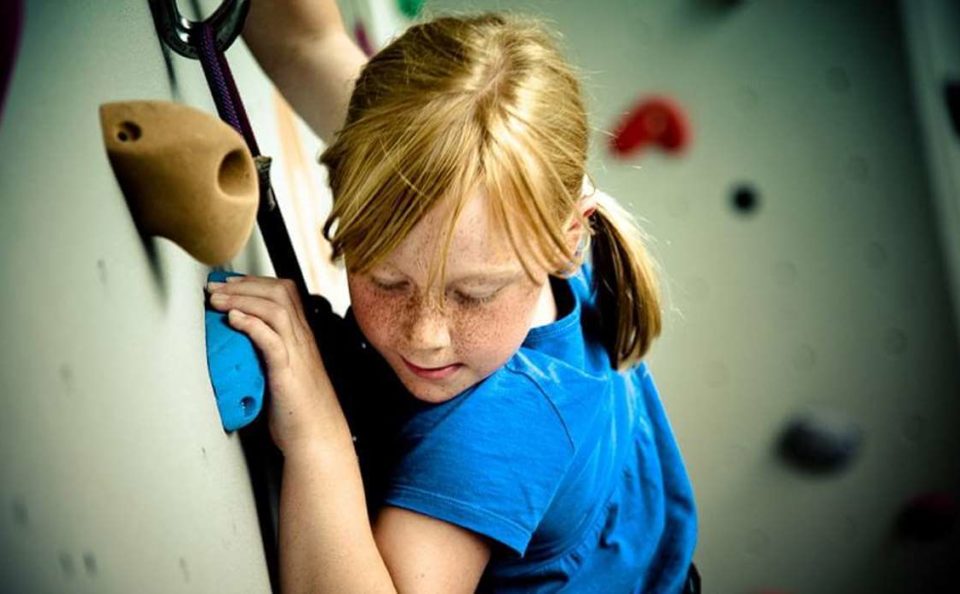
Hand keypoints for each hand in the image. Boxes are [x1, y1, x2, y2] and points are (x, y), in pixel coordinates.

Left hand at [207, 276, 346, 451]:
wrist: (317, 437)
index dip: (255, 281)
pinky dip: (251, 325)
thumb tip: (237, 346)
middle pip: (279, 292)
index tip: (229, 283)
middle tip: (215, 287)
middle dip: (243, 284)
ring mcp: (297, 354)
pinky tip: (234, 320)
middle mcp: (302, 340)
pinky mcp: (287, 373)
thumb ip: (267, 355)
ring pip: (275, 309)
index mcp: (302, 337)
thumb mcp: (283, 373)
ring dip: (241, 299)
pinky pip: (272, 340)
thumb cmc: (299, 411)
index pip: (284, 292)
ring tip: (216, 300)